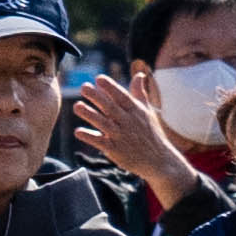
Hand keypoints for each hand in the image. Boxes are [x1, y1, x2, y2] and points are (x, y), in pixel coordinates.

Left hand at [68, 67, 192, 205]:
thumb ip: (139, 93)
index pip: (122, 96)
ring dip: (90, 115)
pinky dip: (90, 137)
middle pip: (111, 107)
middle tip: (83, 87)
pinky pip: (101, 142)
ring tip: (77, 106)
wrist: (159, 160)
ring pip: (104, 123)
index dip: (111, 87)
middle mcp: (128, 122)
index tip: (99, 78)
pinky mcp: (115, 150)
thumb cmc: (151, 134)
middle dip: (97, 97)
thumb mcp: (147, 112)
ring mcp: (121, 136)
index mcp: (136, 111)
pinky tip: (78, 132)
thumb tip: (139, 75)